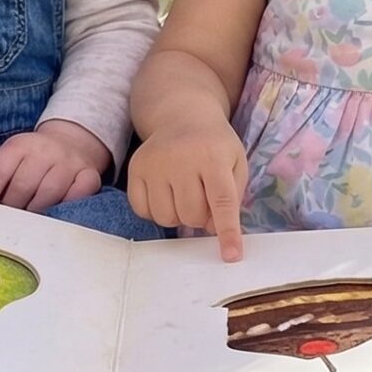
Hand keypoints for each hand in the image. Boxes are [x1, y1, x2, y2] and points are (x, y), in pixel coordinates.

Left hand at [0, 120, 109, 212]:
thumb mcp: (8, 159)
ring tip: (31, 219)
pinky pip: (79, 194)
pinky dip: (67, 206)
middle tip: (10, 220)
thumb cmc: (32, 160)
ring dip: (37, 211)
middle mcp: (44, 150)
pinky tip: (58, 210)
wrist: (71, 143)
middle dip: (12, 208)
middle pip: (23, 186)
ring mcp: (69, 162)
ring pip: (49, 193)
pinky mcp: (89, 174)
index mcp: (19, 145)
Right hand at [126, 120, 250, 260]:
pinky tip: (166, 194)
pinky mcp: (135, 168)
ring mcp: (154, 163)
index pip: (222, 201)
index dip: (227, 231)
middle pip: (191, 215)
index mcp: (213, 156)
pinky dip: (156, 212)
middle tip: (204, 200)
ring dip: (179, 216)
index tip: (231, 256)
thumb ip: (233, 197)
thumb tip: (213, 231)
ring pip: (166, 217)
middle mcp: (181, 159)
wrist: (182, 116)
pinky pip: (143, 211)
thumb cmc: (214, 145)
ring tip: (185, 196)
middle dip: (201, 218)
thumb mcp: (236, 163)